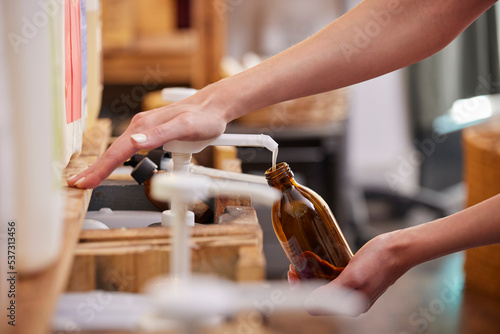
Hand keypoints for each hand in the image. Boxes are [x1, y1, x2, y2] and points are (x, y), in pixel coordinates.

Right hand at [67, 85, 229, 188]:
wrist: (214, 107)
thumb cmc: (203, 118)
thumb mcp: (185, 127)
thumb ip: (160, 134)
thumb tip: (135, 141)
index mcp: (145, 126)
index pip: (117, 152)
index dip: (100, 169)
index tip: (85, 182)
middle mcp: (141, 127)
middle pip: (113, 151)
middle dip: (94, 168)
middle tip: (77, 184)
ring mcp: (145, 129)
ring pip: (118, 149)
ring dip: (102, 164)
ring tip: (89, 177)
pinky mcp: (151, 132)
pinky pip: (127, 147)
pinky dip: (115, 158)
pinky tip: (111, 163)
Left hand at [289, 231, 410, 315]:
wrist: (399, 249)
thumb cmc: (379, 260)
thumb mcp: (352, 276)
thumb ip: (332, 292)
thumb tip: (309, 304)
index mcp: (350, 305)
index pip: (314, 306)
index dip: (299, 290)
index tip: (293, 273)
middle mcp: (351, 302)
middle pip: (318, 296)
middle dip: (304, 281)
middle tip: (295, 264)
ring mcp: (354, 291)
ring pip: (324, 286)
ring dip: (311, 275)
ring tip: (304, 259)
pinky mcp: (356, 280)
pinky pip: (334, 279)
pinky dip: (323, 270)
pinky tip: (318, 258)